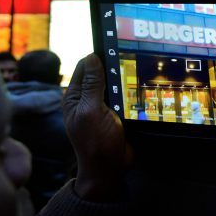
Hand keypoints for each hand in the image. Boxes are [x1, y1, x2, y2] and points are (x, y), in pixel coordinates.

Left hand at [63, 54, 132, 200]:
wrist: (110, 169)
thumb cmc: (96, 143)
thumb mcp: (92, 111)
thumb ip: (92, 84)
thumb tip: (92, 56)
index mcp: (74, 96)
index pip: (85, 66)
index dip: (98, 56)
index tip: (116, 47)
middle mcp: (86, 98)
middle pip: (101, 73)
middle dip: (114, 67)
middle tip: (132, 59)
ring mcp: (102, 106)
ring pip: (115, 84)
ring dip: (124, 80)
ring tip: (139, 73)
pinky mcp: (116, 113)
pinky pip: (124, 96)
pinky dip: (131, 92)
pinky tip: (141, 88)